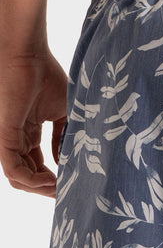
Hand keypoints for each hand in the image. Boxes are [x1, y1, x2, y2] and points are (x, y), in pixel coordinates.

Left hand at [0, 47, 67, 197]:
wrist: (28, 53)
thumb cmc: (45, 75)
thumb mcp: (62, 112)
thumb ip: (63, 137)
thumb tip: (65, 160)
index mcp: (27, 132)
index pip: (35, 164)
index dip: (51, 179)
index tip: (70, 185)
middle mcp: (15, 138)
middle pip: (26, 175)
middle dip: (46, 188)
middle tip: (66, 193)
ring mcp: (8, 138)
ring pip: (18, 177)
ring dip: (39, 189)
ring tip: (58, 190)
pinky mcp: (4, 136)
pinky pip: (13, 169)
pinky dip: (31, 181)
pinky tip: (50, 182)